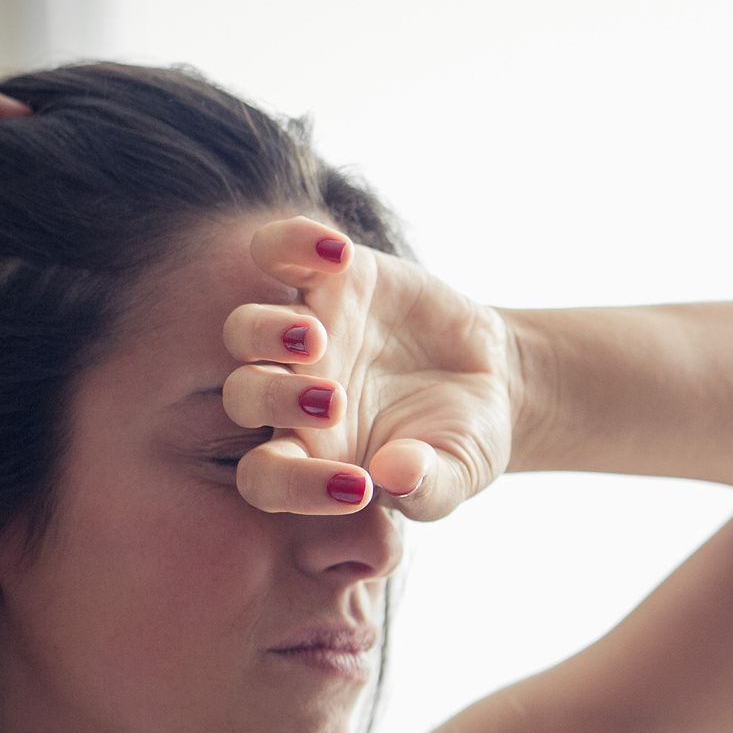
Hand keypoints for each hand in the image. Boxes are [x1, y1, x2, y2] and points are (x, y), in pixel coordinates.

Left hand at [219, 214, 519, 521]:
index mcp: (311, 458)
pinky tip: (336, 253)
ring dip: (267, 332)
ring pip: (244, 329)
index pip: (267, 479)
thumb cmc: (462, 440)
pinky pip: (279, 252)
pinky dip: (292, 243)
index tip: (357, 489)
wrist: (488, 379)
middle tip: (334, 403)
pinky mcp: (333, 277)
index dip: (294, 487)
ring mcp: (308, 333)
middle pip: (244, 397)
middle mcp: (293, 396)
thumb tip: (395, 476)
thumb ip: (428, 489)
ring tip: (316, 336)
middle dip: (275, 399)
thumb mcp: (458, 473)